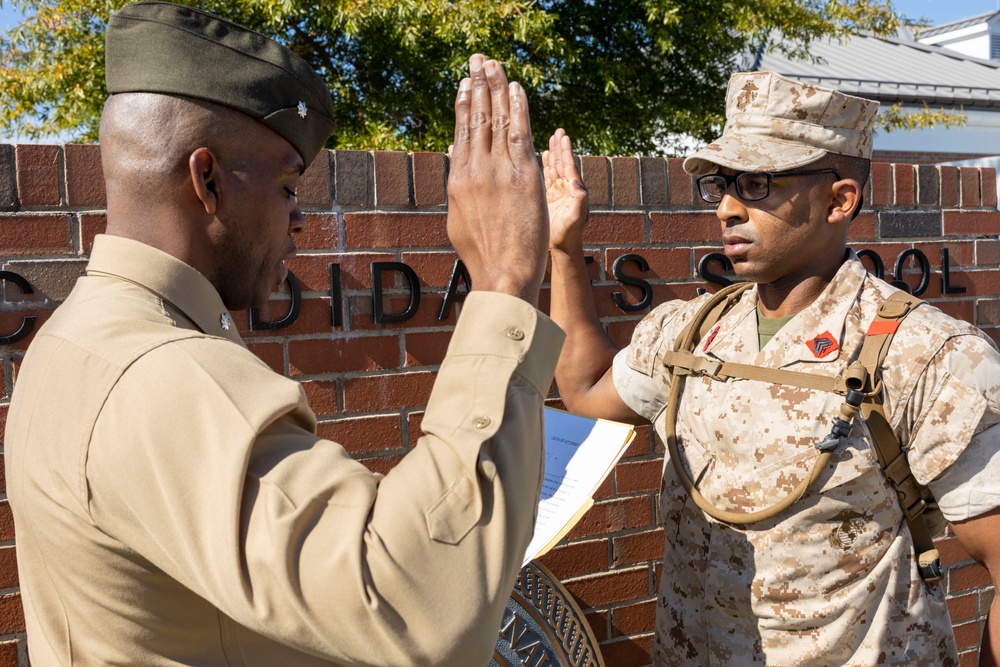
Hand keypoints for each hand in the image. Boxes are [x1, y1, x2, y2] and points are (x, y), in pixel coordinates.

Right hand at [446, 54, 547, 305]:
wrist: (502, 272)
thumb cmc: (484, 255)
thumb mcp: (460, 218)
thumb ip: (460, 187)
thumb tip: (457, 161)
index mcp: (458, 180)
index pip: (462, 132)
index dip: (464, 103)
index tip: (465, 83)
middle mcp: (475, 169)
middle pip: (477, 117)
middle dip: (477, 84)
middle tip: (478, 59)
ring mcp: (498, 170)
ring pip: (496, 118)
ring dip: (495, 87)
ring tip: (493, 63)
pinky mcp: (523, 175)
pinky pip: (519, 131)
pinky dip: (517, 107)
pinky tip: (515, 88)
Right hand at [542, 129, 588, 253]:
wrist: (563, 247)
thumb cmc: (570, 234)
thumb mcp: (576, 217)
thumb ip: (579, 199)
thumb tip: (576, 181)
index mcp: (574, 190)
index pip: (568, 166)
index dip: (565, 151)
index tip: (563, 136)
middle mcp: (566, 188)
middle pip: (562, 163)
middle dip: (559, 147)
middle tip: (558, 131)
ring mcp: (557, 192)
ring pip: (554, 168)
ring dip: (552, 153)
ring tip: (551, 138)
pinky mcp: (548, 198)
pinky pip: (546, 178)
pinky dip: (544, 166)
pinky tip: (543, 156)